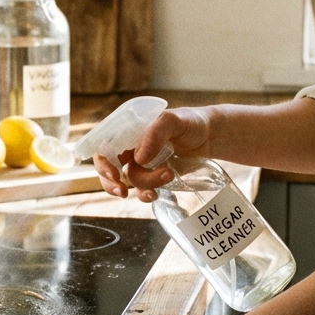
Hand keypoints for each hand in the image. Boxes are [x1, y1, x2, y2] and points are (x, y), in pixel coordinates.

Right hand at [92, 107, 211, 201]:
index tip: (114, 173)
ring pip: (129, 180)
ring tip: (168, 174)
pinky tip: (155, 194)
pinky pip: (141, 189)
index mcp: (129, 130)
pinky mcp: (153, 176)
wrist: (211, 136)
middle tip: (123, 191)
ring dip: (143, 184)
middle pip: (108, 167)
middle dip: (111, 182)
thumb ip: (155, 134)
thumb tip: (138, 158)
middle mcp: (130, 146)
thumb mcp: (173, 120)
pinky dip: (145, 194)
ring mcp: (142, 163)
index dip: (102, 161)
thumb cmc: (191, 122)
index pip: (104, 145)